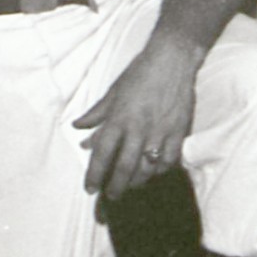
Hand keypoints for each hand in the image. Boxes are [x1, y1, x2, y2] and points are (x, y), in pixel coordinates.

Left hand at [76, 30, 200, 198]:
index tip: (90, 188)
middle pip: (124, 168)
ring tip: (130, 185)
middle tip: (110, 197)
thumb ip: (96, 114)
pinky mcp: (178, 132)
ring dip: (137, 182)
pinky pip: (169, 161)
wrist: (172, 59)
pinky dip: (160, 171)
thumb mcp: (113, 92)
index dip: (94, 175)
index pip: (102, 154)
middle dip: (115, 188)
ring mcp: (160, 132)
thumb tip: (78, 129)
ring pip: (147, 169)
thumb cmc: (140, 73)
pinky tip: (154, 172)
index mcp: (119, 118)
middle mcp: (138, 128)